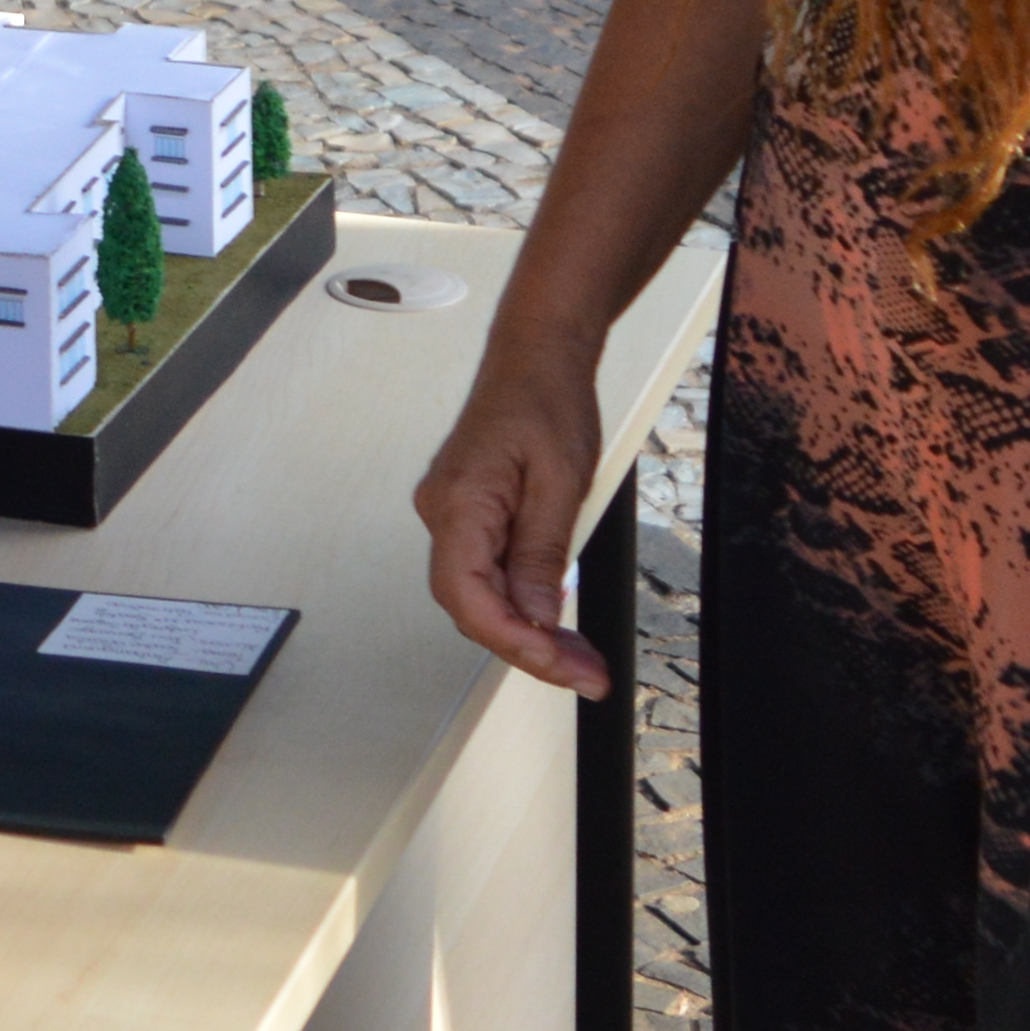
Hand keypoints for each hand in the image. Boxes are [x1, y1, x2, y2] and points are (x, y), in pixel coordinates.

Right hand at [413, 355, 611, 697]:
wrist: (536, 356)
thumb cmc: (547, 399)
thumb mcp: (561, 479)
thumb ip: (543, 553)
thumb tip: (537, 618)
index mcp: (459, 503)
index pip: (468, 597)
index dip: (514, 641)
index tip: (562, 664)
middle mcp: (442, 514)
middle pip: (473, 608)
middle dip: (530, 650)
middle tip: (586, 674)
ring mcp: (452, 517)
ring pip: (481, 598)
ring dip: (530, 634)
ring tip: (582, 659)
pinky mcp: (469, 519)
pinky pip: (488, 576)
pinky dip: (524, 606)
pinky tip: (557, 624)